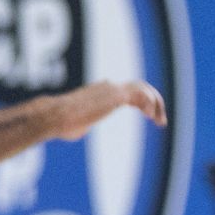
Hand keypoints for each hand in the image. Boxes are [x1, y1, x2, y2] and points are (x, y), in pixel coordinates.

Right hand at [37, 80, 167, 140]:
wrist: (55, 117)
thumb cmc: (62, 123)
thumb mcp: (79, 123)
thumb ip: (86, 122)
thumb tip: (81, 128)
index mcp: (101, 91)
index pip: (129, 90)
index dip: (142, 102)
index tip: (150, 116)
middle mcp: (108, 86)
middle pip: (140, 86)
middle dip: (154, 101)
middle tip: (160, 120)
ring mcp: (112, 89)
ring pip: (143, 88)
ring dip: (156, 103)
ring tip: (160, 121)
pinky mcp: (115, 96)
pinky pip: (140, 94)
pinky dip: (149, 103)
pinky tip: (150, 115)